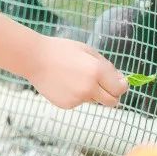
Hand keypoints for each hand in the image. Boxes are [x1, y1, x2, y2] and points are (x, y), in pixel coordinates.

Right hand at [0, 11, 127, 109]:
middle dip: (112, 95)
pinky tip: (65, 83)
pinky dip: (77, 94)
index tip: (118, 82)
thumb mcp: (87, 51)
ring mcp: (78, 98)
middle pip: (112, 102)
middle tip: (105, 85)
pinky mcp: (67, 105)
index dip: (121, 85)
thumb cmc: (62, 50)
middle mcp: (89, 88)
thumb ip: (106, 66)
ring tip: (75, 77)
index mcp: (97, 71)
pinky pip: (80, 101)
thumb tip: (120, 81)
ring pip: (94, 100)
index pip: (120, 88)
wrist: (35, 59)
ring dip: (92, 92)